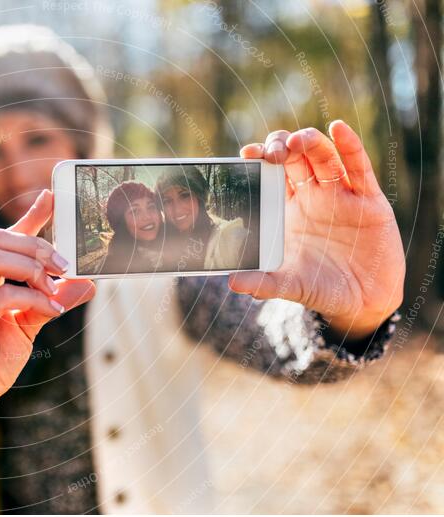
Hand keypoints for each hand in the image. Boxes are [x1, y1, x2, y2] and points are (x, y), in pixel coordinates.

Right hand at [0, 190, 94, 419]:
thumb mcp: (31, 324)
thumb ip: (54, 299)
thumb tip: (89, 282)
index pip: (4, 237)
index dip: (28, 215)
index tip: (52, 196)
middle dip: (37, 245)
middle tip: (65, 265)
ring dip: (32, 267)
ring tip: (55, 287)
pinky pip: (1, 296)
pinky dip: (32, 298)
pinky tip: (52, 309)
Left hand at [230, 120, 404, 340]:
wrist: (364, 302)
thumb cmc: (322, 289)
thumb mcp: (290, 286)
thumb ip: (263, 283)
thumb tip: (232, 282)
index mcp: (289, 210)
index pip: (271, 174)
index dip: (260, 160)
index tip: (245, 154)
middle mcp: (313, 196)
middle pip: (295, 157)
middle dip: (281, 147)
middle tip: (271, 153)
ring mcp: (342, 195)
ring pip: (324, 156)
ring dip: (310, 142)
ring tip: (297, 141)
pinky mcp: (369, 200)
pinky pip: (359, 167)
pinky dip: (350, 145)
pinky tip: (339, 128)